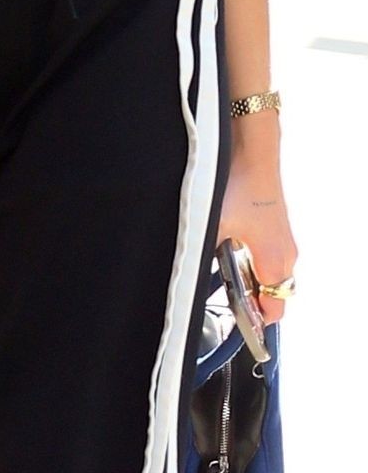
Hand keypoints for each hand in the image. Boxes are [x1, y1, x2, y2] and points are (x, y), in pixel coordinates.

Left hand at [217, 143, 296, 325]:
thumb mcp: (213, 226)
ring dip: (246, 275)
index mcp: (276, 262)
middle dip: (247, 298)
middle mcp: (285, 253)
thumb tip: (188, 276)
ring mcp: (281, 237)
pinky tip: (223, 243)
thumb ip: (204, 257)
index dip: (254, 321)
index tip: (235, 324)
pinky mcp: (272, 222)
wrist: (250, 148)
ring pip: (266, 271)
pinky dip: (247, 256)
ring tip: (218, 268)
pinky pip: (263, 252)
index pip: (274, 310)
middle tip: (221, 295)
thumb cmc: (238, 186)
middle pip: (271, 292)